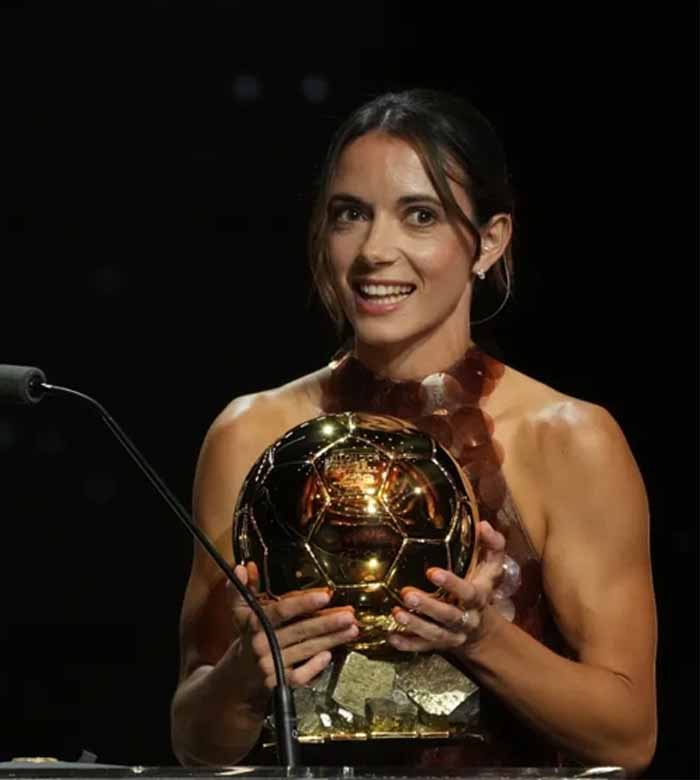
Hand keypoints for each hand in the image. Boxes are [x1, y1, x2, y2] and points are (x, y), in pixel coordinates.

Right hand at [227, 562, 357, 699]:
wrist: (237, 677)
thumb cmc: (245, 637)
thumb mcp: (239, 612)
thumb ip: (241, 588)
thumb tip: (244, 567)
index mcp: (254, 623)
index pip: (281, 611)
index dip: (303, 603)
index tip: (325, 596)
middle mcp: (262, 644)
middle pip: (300, 630)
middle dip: (327, 622)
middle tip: (348, 615)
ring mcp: (271, 665)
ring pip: (305, 650)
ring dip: (331, 639)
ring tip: (351, 630)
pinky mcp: (279, 682)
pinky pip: (301, 675)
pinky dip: (315, 666)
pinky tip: (329, 655)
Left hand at [387, 520, 505, 652]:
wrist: (481, 627)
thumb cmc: (481, 586)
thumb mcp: (491, 566)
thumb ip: (492, 544)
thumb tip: (483, 525)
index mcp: (479, 598)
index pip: (467, 593)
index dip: (451, 584)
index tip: (432, 572)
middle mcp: (467, 619)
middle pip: (448, 616)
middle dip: (428, 607)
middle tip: (407, 595)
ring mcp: (452, 635)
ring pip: (435, 634)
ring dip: (415, 625)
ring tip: (396, 613)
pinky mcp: (438, 645)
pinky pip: (423, 648)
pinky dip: (407, 644)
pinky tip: (391, 636)